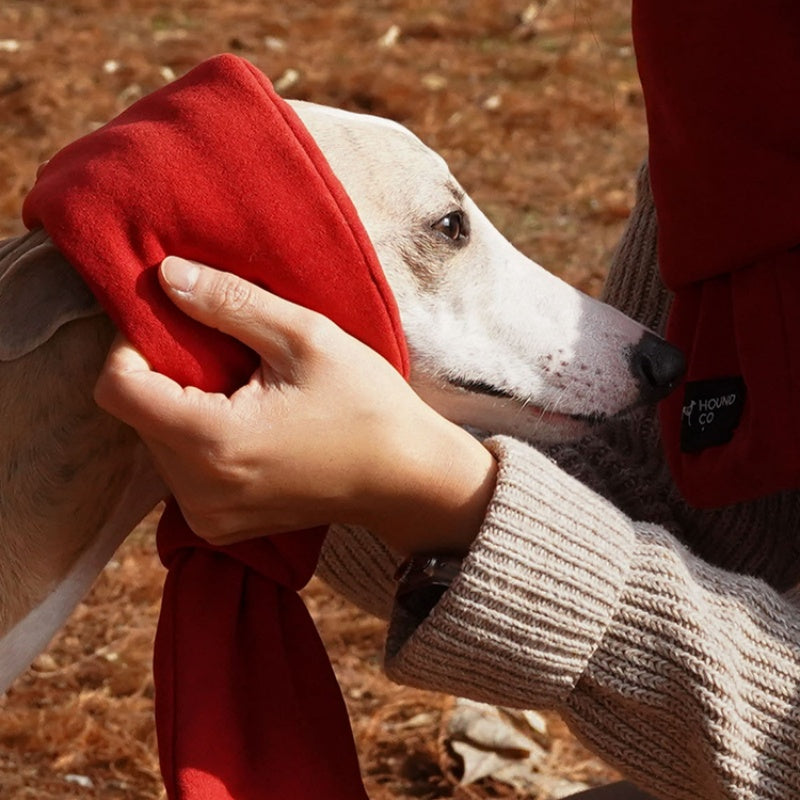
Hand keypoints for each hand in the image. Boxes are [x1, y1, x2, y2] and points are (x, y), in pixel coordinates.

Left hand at [94, 257, 496, 553]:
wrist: (406, 478)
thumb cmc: (366, 405)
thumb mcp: (305, 337)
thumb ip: (229, 303)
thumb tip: (166, 275)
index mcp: (214, 443)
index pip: (118, 387)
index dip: (133, 345)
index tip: (177, 323)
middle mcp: (199, 491)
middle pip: (138, 413)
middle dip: (166, 373)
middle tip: (223, 353)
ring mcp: (207, 516)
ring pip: (156, 440)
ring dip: (183, 405)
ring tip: (242, 389)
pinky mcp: (218, 525)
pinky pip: (180, 469)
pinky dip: (199, 437)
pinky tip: (247, 423)